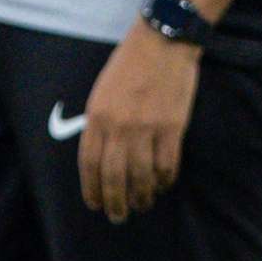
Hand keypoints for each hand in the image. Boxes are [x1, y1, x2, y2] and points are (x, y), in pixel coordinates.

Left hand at [78, 29, 201, 221]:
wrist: (161, 44)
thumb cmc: (129, 66)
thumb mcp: (102, 92)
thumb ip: (100, 124)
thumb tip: (102, 158)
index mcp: (97, 116)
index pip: (89, 163)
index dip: (91, 188)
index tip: (95, 204)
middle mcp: (119, 126)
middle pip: (114, 176)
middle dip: (115, 202)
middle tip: (118, 216)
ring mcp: (147, 128)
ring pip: (142, 176)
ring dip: (141, 196)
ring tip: (142, 205)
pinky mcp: (173, 128)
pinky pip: (167, 165)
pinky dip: (164, 180)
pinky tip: (161, 185)